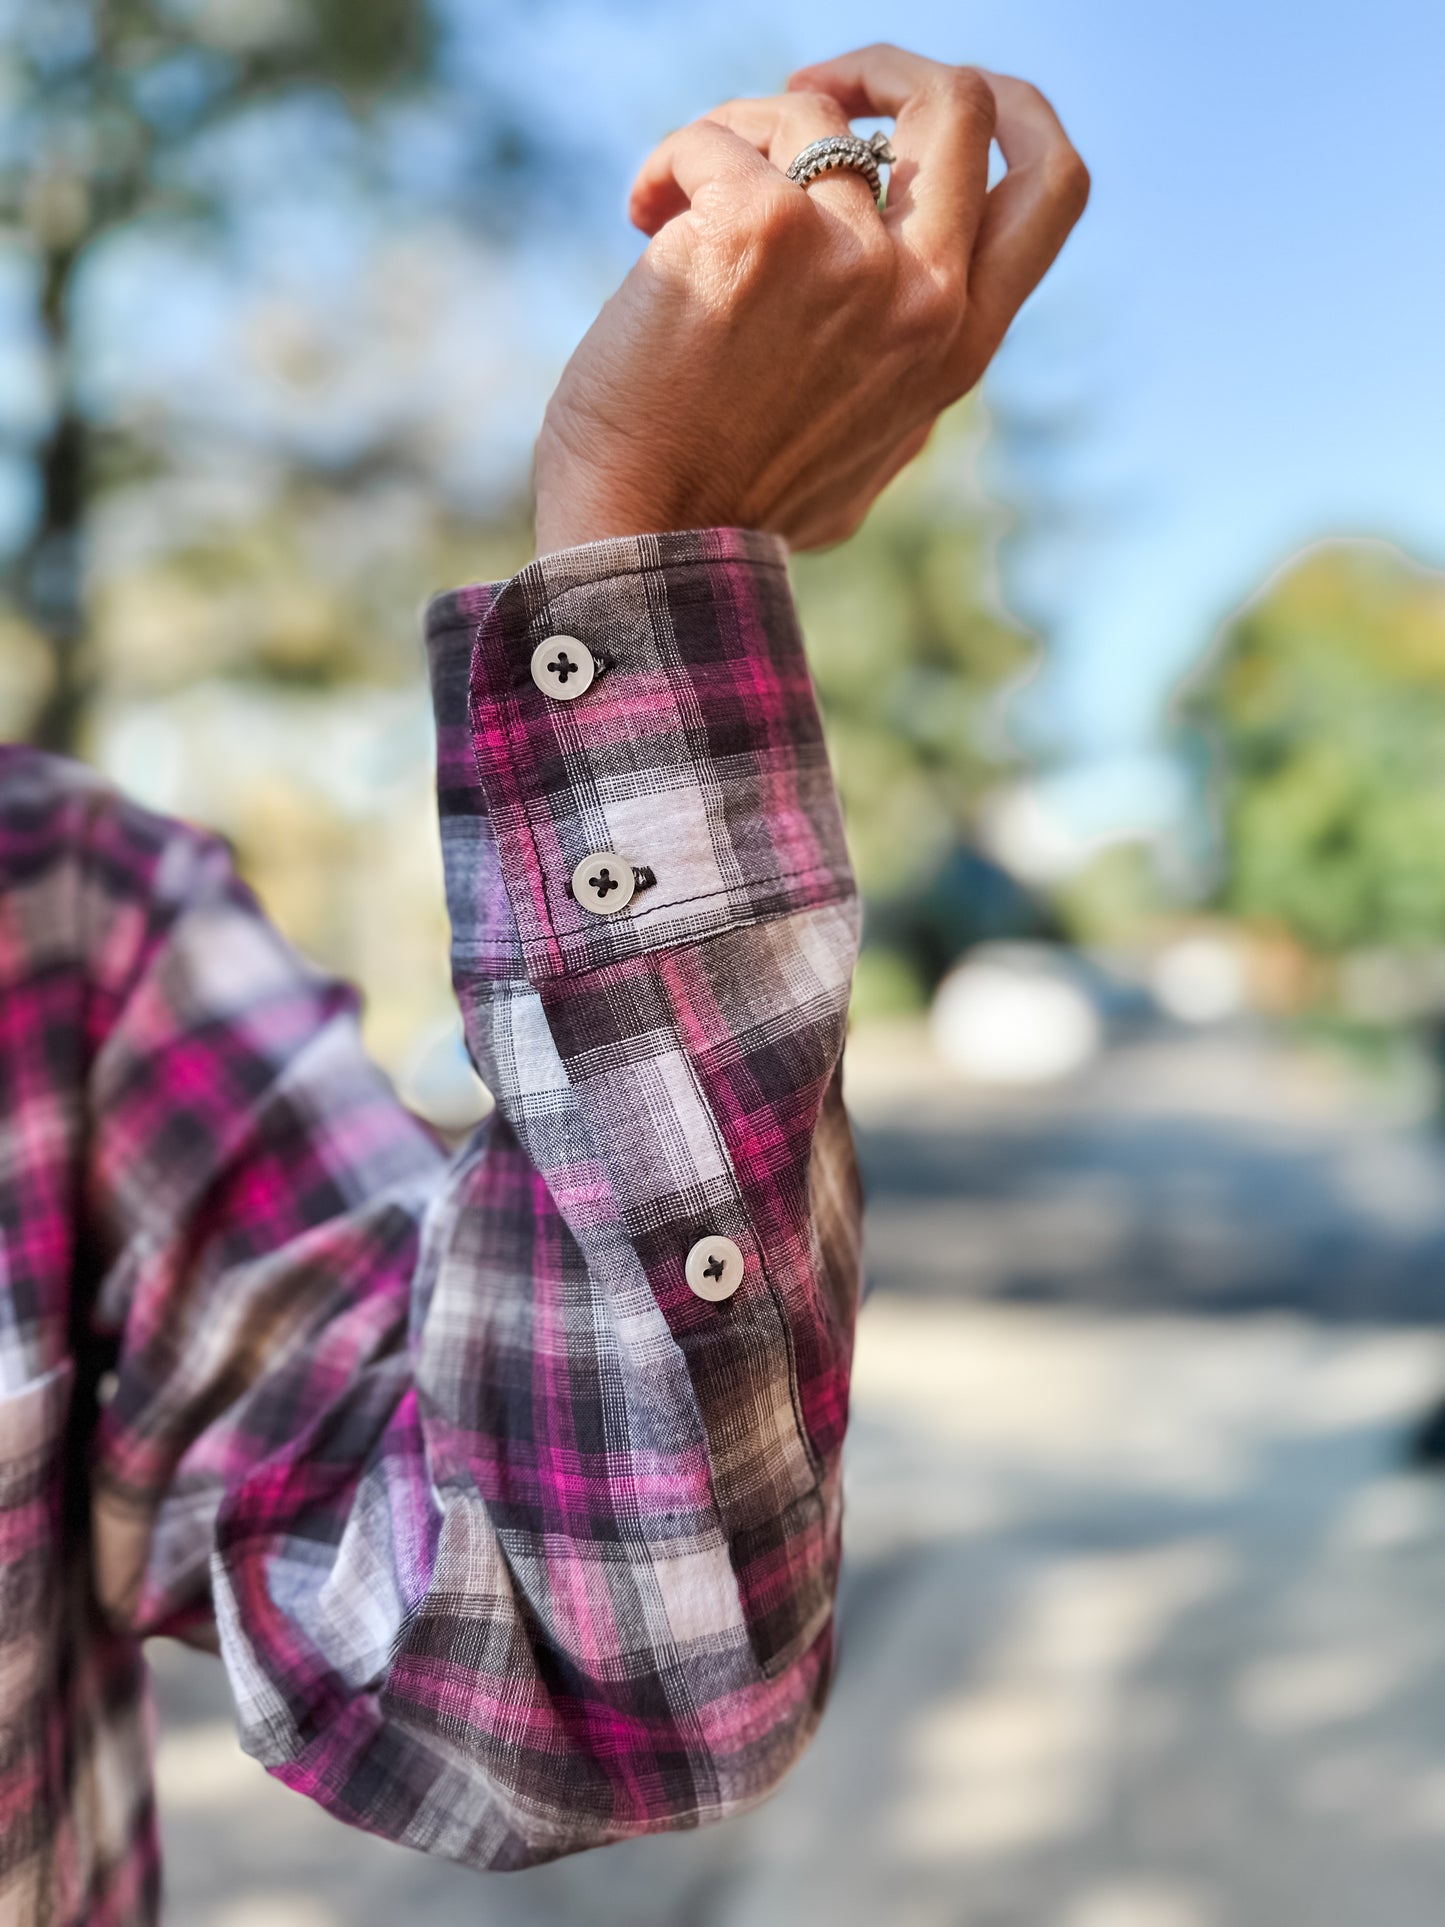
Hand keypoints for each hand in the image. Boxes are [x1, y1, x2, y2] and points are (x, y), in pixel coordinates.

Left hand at [534, 44, 1088, 554]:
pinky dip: (670, 164)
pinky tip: (639, 218)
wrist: (646, 544)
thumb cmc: (731, 508)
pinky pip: (718, 137)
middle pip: (959, 100)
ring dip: (735, 137)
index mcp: (960, 344)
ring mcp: (851, 261)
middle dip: (880, 67)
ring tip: (672, 205)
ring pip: (811, 113)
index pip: (1052, 184)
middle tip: (803, 93)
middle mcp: (926, 297)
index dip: (1011, 106)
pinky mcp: (761, 232)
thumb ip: (902, 371)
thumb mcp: (867, 450)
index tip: (922, 103)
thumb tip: (913, 302)